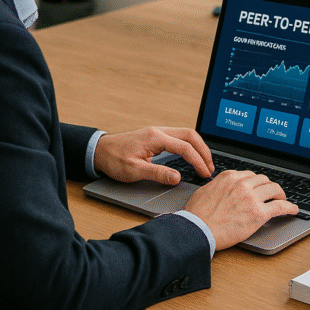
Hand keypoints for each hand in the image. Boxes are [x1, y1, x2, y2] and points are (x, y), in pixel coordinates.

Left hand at [94, 126, 214, 184]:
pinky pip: (180, 136)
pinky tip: (192, 155)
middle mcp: (159, 131)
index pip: (184, 148)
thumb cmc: (113, 160)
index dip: (198, 161)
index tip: (205, 174)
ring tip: (205, 163)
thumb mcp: (134, 171)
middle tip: (210, 168)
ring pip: (187, 134)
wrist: (99, 150)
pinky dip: (190, 145)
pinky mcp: (156, 136)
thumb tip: (177, 177)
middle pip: (191, 136)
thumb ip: (157, 173)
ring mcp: (158, 132)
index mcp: (155, 138)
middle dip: (204, 151)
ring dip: (198, 147)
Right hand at [184, 170, 297, 249]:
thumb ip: (217, 187)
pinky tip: (293, 209)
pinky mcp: (258, 213)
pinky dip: (289, 207)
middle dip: (269, 186)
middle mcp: (242, 184)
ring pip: (274, 189)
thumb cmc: (196, 216)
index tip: (259, 187)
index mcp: (229, 177)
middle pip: (264, 180)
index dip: (256, 183)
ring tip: (282, 199)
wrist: (197, 230)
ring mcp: (251, 197)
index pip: (249, 175)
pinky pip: (280, 206)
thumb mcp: (204, 192)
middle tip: (272, 193)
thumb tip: (220, 189)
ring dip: (280, 194)